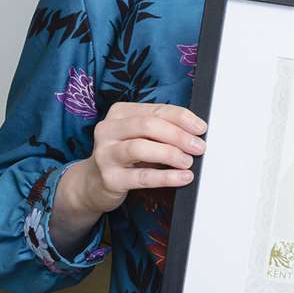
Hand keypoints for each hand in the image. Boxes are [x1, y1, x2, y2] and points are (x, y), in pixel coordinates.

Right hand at [70, 101, 207, 213]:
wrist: (92, 183)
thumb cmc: (124, 156)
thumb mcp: (139, 136)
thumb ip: (161, 130)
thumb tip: (195, 132)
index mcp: (119, 113)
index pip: (156, 110)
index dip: (182, 118)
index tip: (201, 128)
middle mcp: (108, 129)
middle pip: (148, 125)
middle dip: (178, 135)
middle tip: (198, 146)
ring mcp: (105, 154)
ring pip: (140, 148)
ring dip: (170, 154)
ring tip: (188, 162)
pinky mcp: (109, 178)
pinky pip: (141, 177)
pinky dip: (165, 177)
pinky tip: (182, 177)